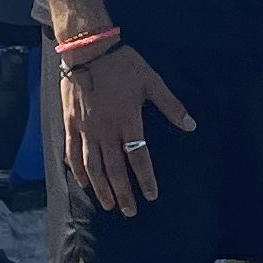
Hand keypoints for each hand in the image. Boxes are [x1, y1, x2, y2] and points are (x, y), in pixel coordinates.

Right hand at [56, 46, 194, 217]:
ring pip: (92, 166)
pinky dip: (78, 170)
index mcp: (128, 121)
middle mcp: (105, 130)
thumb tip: (191, 126)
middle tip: (129, 211)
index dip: (145, 179)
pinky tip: (84, 182)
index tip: (151, 196)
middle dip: (122, 193)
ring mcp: (85, 129)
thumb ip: (171, 106)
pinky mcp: (70, 124)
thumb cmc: (123, 65)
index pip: (138, 158)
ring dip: (101, 188)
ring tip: (107, 204)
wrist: (88, 50)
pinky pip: (72, 152)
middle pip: (114, 169)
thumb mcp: (152, 82)